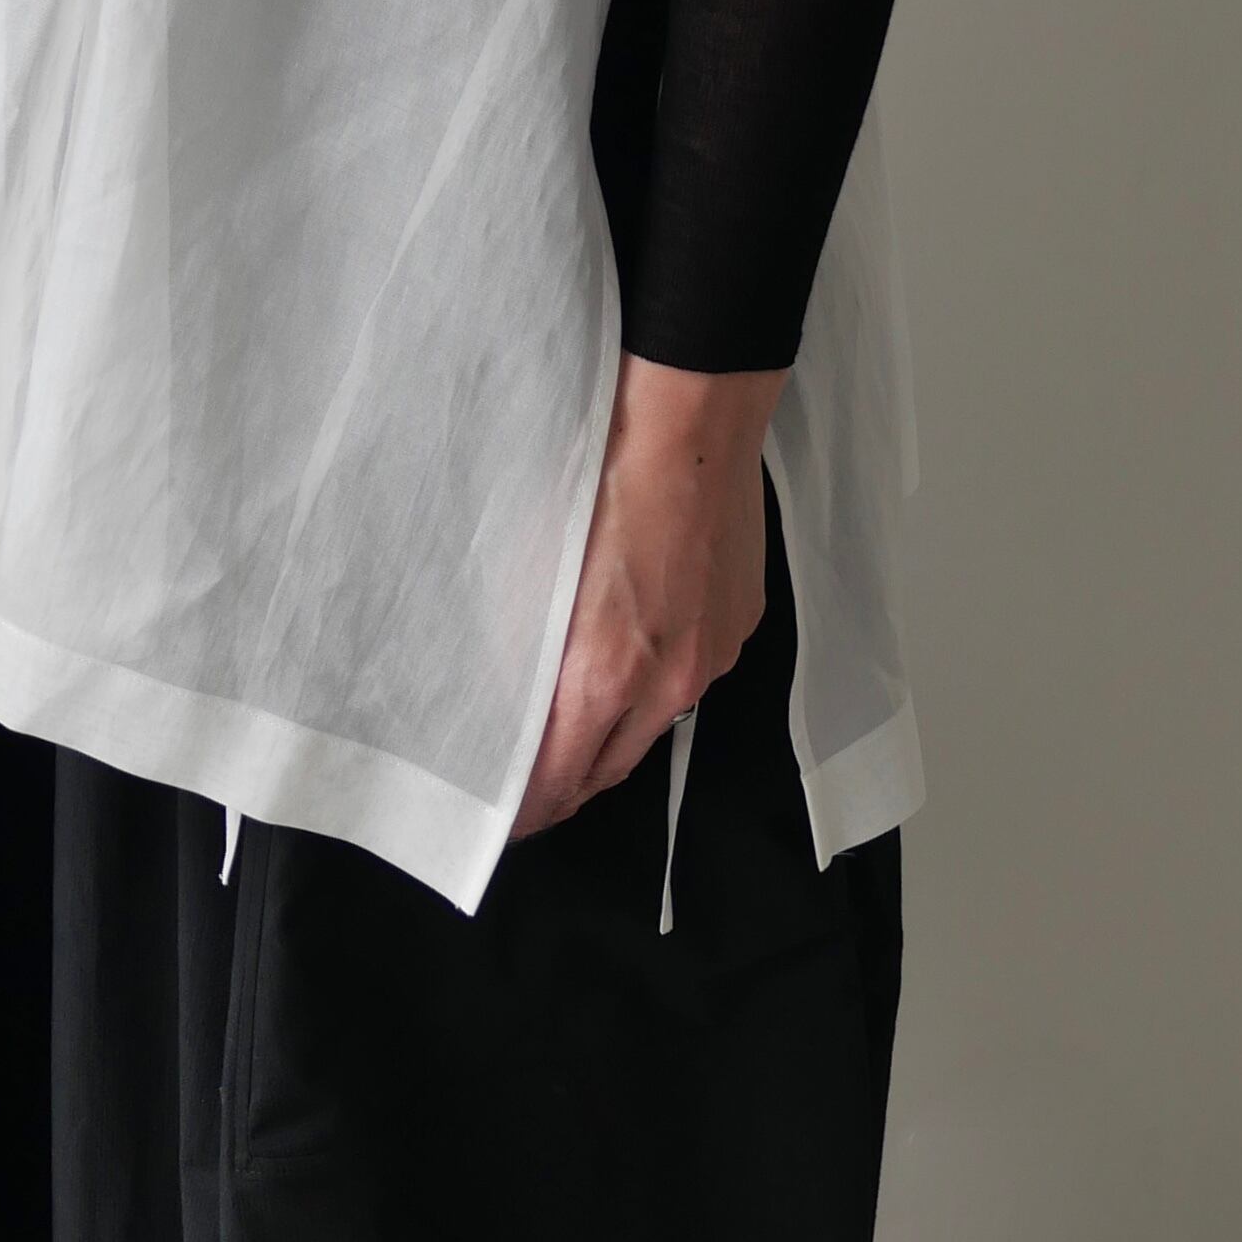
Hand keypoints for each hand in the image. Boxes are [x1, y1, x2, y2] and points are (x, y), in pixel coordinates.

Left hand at [510, 354, 785, 841]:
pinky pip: (690, 679)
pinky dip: (657, 684)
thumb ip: (524, 653)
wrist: (688, 421)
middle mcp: (665, 683)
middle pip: (609, 771)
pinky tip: (636, 654)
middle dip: (568, 786)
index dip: (527, 811)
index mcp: (603, 675)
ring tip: (578, 724)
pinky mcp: (738, 625)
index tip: (503, 820)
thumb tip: (509, 699)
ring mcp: (711, 656)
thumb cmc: (601, 479)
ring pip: (654, 726)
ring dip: (614, 735)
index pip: (559, 782)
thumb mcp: (531, 573)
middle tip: (532, 787)